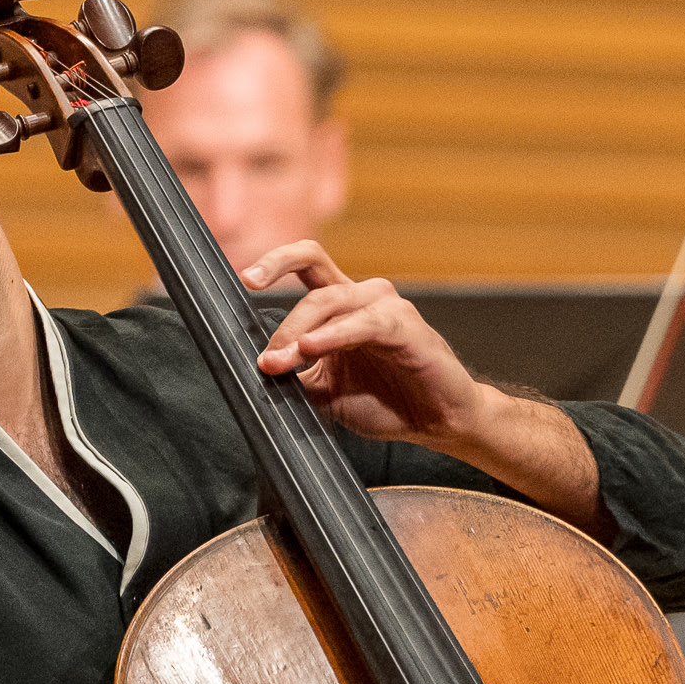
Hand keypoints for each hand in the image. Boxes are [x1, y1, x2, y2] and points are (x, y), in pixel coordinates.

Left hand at [246, 247, 496, 447]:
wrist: (438, 422)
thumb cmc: (388, 402)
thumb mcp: (325, 393)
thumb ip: (294, 379)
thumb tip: (254, 375)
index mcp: (343, 305)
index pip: (306, 264)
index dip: (275, 261)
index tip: (246, 279)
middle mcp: (364, 297)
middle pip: (314, 284)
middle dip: (282, 324)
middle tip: (265, 361)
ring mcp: (386, 308)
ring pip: (331, 301)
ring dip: (299, 332)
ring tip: (280, 363)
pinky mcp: (407, 326)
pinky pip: (364, 323)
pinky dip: (333, 334)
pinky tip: (312, 349)